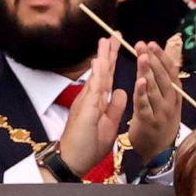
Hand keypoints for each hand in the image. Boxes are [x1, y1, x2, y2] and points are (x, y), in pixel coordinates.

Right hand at [59, 37, 126, 175]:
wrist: (73, 160)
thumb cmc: (88, 146)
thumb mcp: (109, 124)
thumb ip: (115, 107)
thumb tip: (122, 91)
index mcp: (97, 101)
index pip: (107, 77)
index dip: (112, 61)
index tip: (116, 45)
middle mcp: (90, 98)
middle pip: (101, 71)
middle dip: (107, 53)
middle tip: (113, 34)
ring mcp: (87, 102)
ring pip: (97, 76)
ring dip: (102, 57)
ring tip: (106, 40)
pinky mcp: (86, 109)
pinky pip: (94, 89)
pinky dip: (98, 74)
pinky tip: (100, 61)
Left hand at [126, 41, 180, 162]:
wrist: (157, 153)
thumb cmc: (159, 125)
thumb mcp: (165, 104)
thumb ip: (162, 86)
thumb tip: (157, 64)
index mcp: (175, 95)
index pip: (170, 72)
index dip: (162, 57)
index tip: (153, 44)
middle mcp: (170, 102)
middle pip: (162, 77)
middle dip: (153, 59)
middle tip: (143, 44)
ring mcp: (160, 112)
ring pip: (154, 88)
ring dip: (147, 71)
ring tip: (142, 56)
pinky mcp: (148, 122)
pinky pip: (144, 105)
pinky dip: (142, 92)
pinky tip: (139, 81)